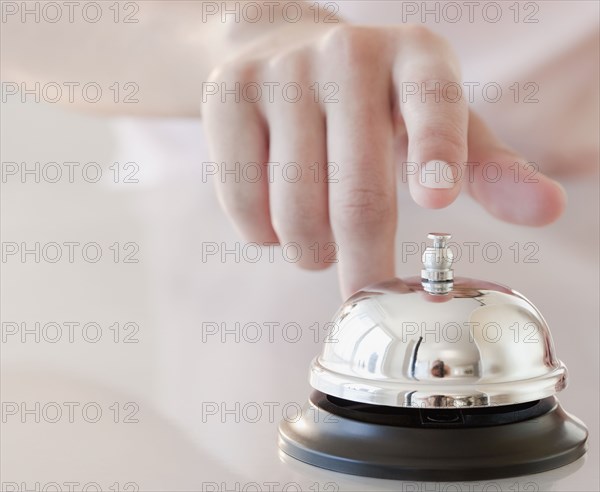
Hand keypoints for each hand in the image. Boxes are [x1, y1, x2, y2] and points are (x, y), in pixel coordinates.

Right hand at [201, 24, 565, 297]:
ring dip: (309, 251)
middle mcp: (348, 55)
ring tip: (317, 244)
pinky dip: (263, 234)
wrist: (279, 48)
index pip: (434, 103)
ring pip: (295, 208)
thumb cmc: (372, 100)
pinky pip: (243, 201)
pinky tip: (276, 218)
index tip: (438, 198)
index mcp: (414, 57)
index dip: (437, 151)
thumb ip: (489, 167)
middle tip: (363, 291)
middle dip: (362, 262)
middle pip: (358, 191)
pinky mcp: (228, 97)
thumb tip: (549, 211)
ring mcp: (281, 74)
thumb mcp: (437, 121)